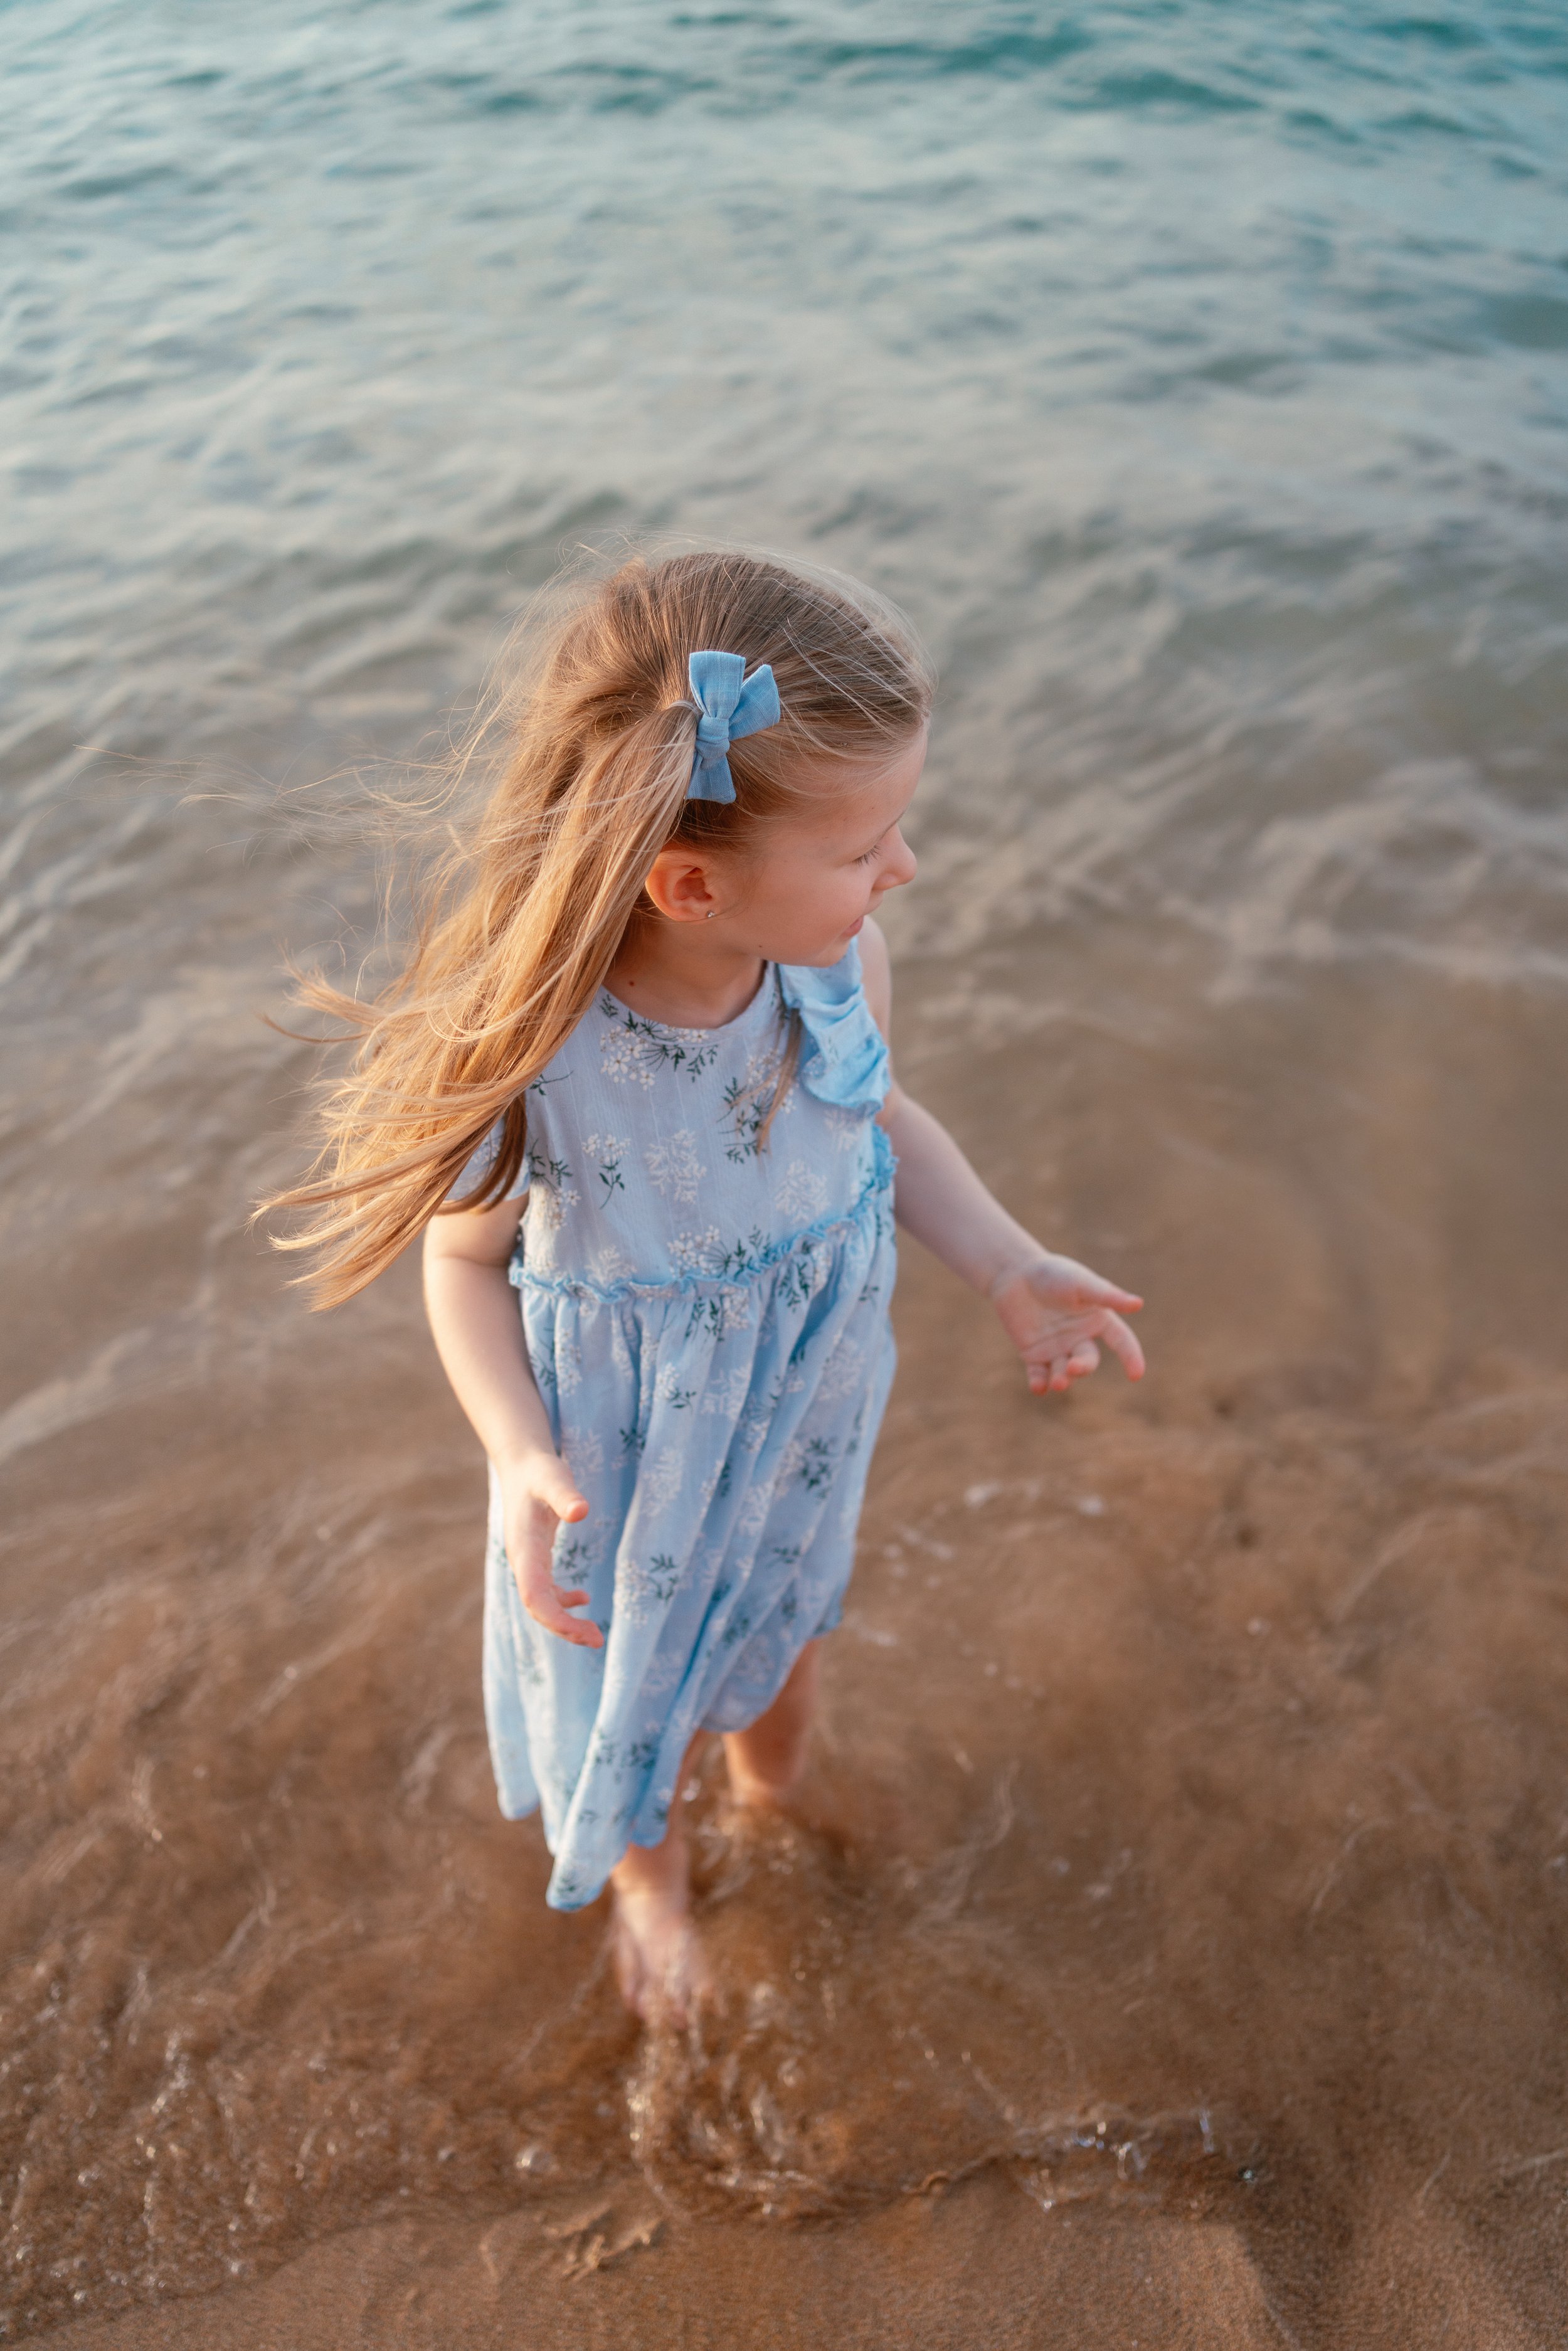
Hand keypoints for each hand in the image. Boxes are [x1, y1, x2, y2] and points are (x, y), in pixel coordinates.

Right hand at [497, 1449, 601, 1647]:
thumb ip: (564, 1494)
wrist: (522, 1465)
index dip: (555, 1617)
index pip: (534, 1595)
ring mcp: (528, 1562)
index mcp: (524, 1548)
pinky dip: (564, 1601)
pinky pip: (546, 1591)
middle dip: (564, 1627)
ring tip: (595, 1635)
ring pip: (543, 1603)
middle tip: (598, 1640)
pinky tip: (584, 1599)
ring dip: (565, 1621)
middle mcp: (523, 1561)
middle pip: (538, 1606)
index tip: (584, 1631)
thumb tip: (581, 1511)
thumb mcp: (553, 1476)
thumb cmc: (538, 1470)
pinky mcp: (536, 1559)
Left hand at [990, 1253, 1144, 1394]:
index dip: (1131, 1357)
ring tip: (1057, 1383)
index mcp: (1097, 1319)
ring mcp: (1057, 1348)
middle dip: (1083, 1367)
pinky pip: (1039, 1375)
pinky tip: (1038, 1387)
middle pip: (1089, 1360)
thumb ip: (1107, 1295)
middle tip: (1072, 1367)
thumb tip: (1138, 1304)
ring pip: (1064, 1373)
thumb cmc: (1052, 1273)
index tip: (1136, 1375)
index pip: (1121, 1341)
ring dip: (1062, 1380)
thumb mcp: (1081, 1282)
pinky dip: (1039, 1383)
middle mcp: (1080, 1338)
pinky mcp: (1033, 1354)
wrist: (1015, 1272)